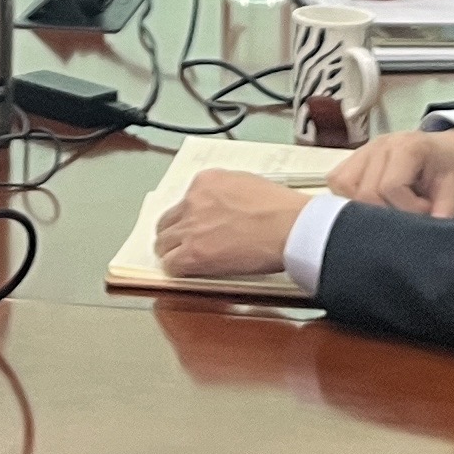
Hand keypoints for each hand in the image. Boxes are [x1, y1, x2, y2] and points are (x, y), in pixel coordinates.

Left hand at [155, 166, 307, 278]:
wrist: (290, 227)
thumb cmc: (282, 209)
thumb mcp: (249, 183)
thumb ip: (227, 192)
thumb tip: (225, 208)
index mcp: (207, 180)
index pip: (185, 200)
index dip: (190, 217)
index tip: (198, 226)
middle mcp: (193, 200)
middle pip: (167, 221)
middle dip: (174, 233)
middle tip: (184, 244)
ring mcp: (191, 227)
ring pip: (163, 243)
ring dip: (172, 252)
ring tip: (183, 261)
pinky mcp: (193, 253)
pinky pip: (171, 265)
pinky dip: (177, 270)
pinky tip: (188, 273)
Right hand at [326, 127, 453, 218]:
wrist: (450, 151)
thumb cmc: (452, 170)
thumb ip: (444, 213)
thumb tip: (426, 241)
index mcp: (407, 147)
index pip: (389, 187)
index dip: (406, 209)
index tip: (425, 213)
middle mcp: (379, 145)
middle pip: (363, 192)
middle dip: (384, 214)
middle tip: (406, 217)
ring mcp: (363, 151)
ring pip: (343, 187)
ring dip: (361, 208)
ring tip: (388, 212)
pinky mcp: (353, 160)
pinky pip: (337, 182)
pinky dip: (347, 199)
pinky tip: (369, 207)